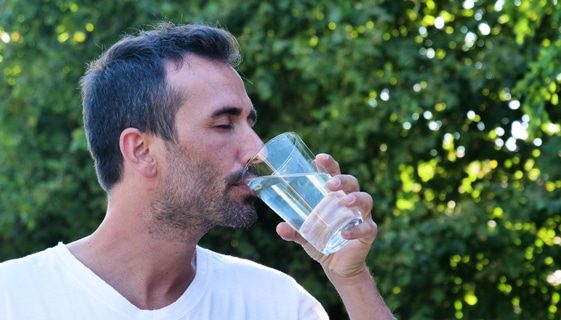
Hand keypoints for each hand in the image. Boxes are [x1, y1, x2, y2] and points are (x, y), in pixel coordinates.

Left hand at [276, 153, 377, 277]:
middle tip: (330, 184)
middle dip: (343, 179)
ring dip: (356, 198)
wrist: (337, 266)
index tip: (319, 158)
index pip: (335, 174)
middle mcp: (350, 202)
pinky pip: (367, 228)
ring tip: (344, 202)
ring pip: (366, 200)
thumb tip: (280, 227)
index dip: (329, 164)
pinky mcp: (368, 233)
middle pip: (352, 182)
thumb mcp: (304, 235)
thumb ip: (293, 230)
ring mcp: (361, 216)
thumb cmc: (321, 241)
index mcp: (335, 196)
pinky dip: (356, 230)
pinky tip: (344, 234)